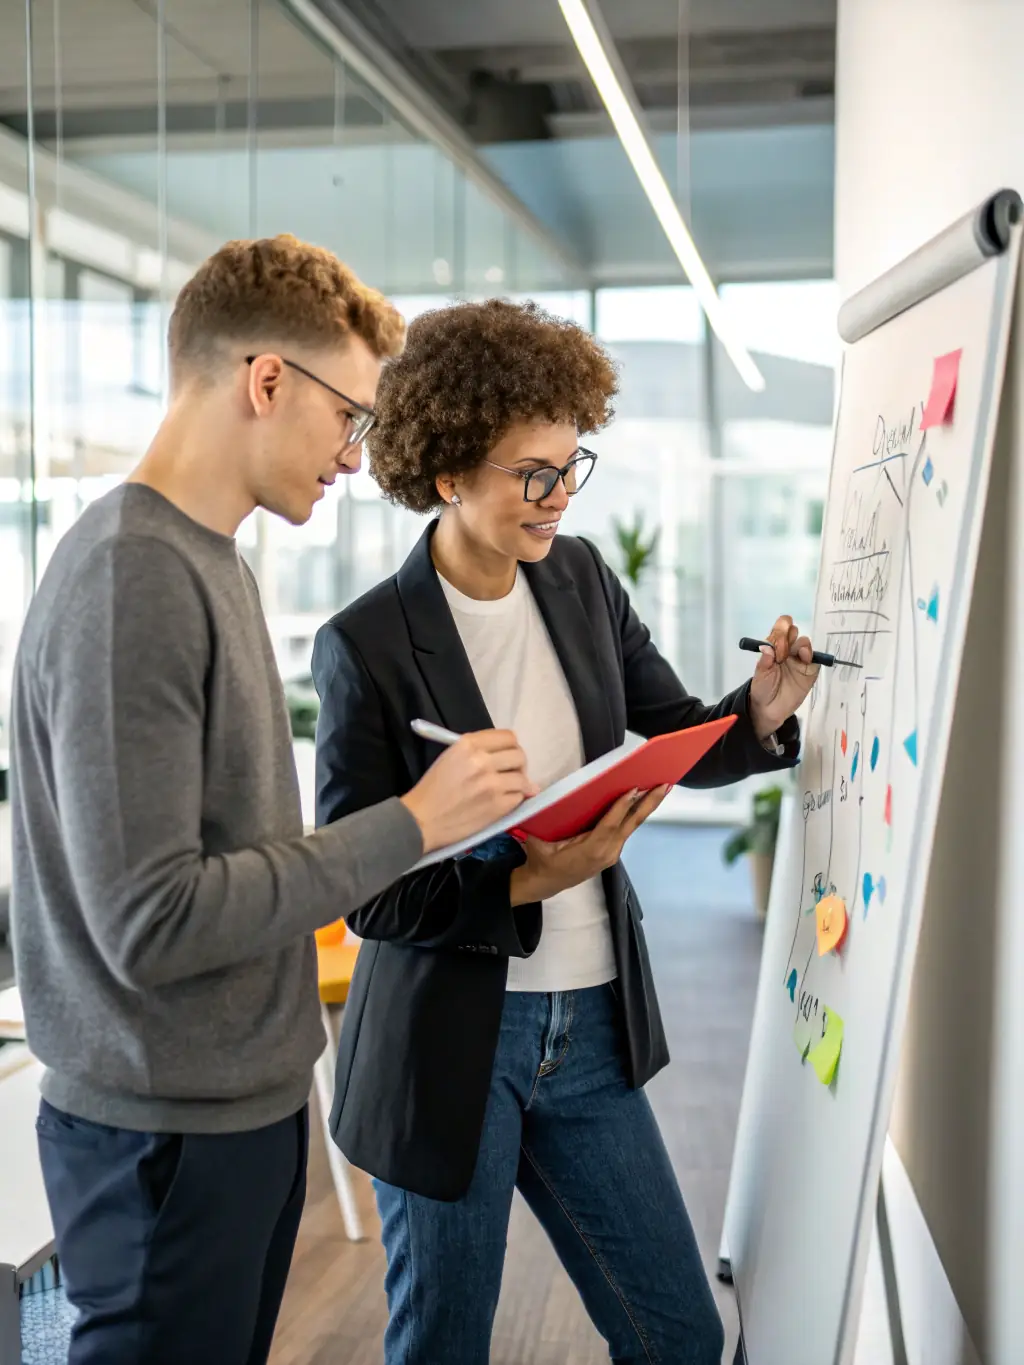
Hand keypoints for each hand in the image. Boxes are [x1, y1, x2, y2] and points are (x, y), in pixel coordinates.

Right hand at [401, 730, 536, 853]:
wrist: (422, 821)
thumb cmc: (432, 789)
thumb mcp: (451, 757)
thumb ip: (478, 751)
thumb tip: (508, 755)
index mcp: (468, 744)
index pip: (508, 737)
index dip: (511, 747)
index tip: (507, 756)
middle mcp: (483, 761)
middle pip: (519, 755)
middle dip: (518, 765)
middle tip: (510, 773)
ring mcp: (492, 784)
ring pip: (523, 778)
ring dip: (519, 784)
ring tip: (508, 789)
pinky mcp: (497, 806)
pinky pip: (519, 797)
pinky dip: (514, 799)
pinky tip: (503, 802)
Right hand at [510, 786, 669, 905]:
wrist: (545, 883)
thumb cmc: (541, 859)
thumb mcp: (538, 841)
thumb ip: (542, 822)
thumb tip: (542, 798)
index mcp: (589, 851)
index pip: (609, 826)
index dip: (621, 808)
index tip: (634, 790)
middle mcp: (606, 853)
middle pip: (630, 825)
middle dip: (648, 804)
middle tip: (664, 786)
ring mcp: (611, 854)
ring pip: (631, 827)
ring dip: (646, 808)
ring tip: (660, 788)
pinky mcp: (612, 852)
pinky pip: (625, 831)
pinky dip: (635, 815)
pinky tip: (642, 802)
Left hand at [748, 615, 819, 739]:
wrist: (770, 709)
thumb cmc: (763, 688)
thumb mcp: (760, 675)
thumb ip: (764, 661)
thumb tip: (767, 647)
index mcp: (774, 647)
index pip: (780, 629)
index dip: (779, 631)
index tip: (774, 646)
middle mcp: (788, 650)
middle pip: (793, 631)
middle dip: (787, 637)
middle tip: (781, 654)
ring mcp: (800, 659)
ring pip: (803, 641)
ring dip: (798, 645)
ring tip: (790, 658)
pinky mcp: (810, 669)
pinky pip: (814, 657)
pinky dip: (810, 654)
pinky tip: (805, 658)